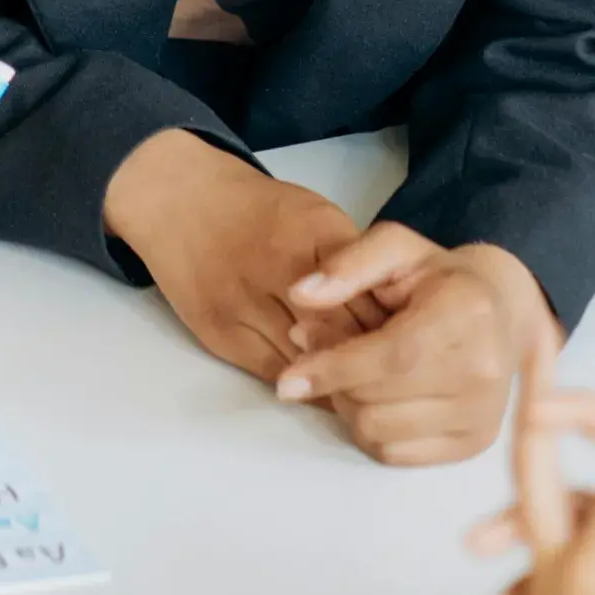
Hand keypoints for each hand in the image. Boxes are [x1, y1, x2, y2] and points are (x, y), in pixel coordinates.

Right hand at [104, 131, 377, 382]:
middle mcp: (279, 267)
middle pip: (343, 334)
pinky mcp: (220, 331)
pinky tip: (323, 391)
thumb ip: (353, 265)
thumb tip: (392, 321)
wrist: (180, 199)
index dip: (397, 332)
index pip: (372, 298)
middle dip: (372, 364)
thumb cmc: (260, 211)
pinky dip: (303, 387)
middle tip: (398, 387)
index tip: (414, 352)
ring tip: (365, 395)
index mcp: (315, 233)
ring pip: (308, 362)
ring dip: (339, 383)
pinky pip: (274, 373)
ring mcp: (245, 302)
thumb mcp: (317, 218)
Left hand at [275, 222, 553, 463]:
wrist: (501, 312)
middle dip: (331, 380)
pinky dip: (368, 428)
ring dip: (345, 404)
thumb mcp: (396, 248)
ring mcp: (482, 414)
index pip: (391, 356)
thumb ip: (348, 264)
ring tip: (345, 370)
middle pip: (377, 400)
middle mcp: (484, 372)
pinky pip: (394, 454)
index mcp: (466, 315)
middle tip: (315, 349)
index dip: (333, 369)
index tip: (287, 379)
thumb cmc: (438, 277)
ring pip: (379, 431)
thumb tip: (300, 294)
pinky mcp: (472, 444)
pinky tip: (371, 395)